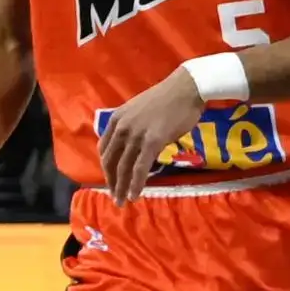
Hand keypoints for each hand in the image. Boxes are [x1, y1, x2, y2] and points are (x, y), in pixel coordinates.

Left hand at [93, 69, 204, 204]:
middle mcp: (121, 128)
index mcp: (116, 120)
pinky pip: (140, 168)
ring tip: (122, 201)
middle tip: (113, 196)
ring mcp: (135, 135)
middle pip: (110, 161)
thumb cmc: (167, 100)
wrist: (185, 89)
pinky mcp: (152, 142)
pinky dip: (136, 184)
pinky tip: (134, 195)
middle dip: (111, 181)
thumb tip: (133, 146)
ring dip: (121, 187)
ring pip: (123, 168)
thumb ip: (131, 128)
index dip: (106, 167)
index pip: (104, 149)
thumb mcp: (139, 112)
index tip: (110, 179)